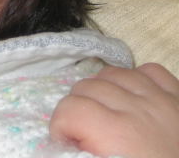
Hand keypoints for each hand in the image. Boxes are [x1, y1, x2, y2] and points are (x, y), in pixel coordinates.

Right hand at [50, 63, 178, 157]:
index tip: (67, 144)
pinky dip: (134, 80)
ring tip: (105, 113)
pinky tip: (133, 98)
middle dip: (76, 108)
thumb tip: (63, 149)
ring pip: (112, 74)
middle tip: (83, 132)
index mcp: (117, 133)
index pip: (68, 110)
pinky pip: (148, 71)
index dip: (59, 127)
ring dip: (101, 91)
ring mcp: (161, 99)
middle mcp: (136, 108)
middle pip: (85, 87)